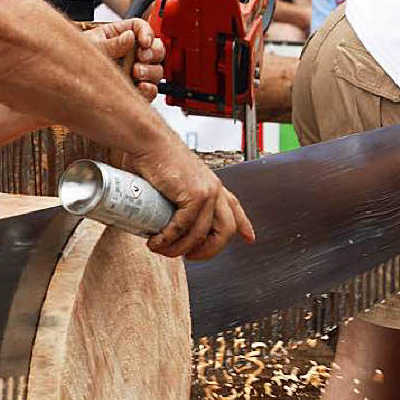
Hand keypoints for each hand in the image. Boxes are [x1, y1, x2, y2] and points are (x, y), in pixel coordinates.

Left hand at [82, 19, 165, 100]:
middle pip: (156, 48)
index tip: (144, 41)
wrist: (70, 85)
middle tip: (143, 56)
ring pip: (157, 69)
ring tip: (136, 72)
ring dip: (151, 71)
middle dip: (154, 52)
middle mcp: (132, 53)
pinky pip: (152, 89)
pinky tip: (141, 86)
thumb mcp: (92, 46)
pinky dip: (150, 88)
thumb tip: (129, 37)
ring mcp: (136, 71)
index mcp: (120, 35)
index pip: (141, 28)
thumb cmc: (76, 59)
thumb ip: (111, 43)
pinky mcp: (137, 89)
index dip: (147, 33)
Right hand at [126, 138, 255, 259]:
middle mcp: (215, 189)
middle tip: (188, 256)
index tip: (250, 238)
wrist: (150, 142)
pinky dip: (168, 238)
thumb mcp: (175, 181)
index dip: (244, 225)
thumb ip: (177, 199)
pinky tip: (156, 241)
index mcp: (213, 185)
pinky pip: (184, 227)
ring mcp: (208, 192)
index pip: (235, 208)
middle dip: (208, 251)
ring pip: (201, 235)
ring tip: (160, 249)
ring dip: (179, 249)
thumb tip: (162, 220)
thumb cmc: (156, 159)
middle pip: (226, 231)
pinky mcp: (195, 194)